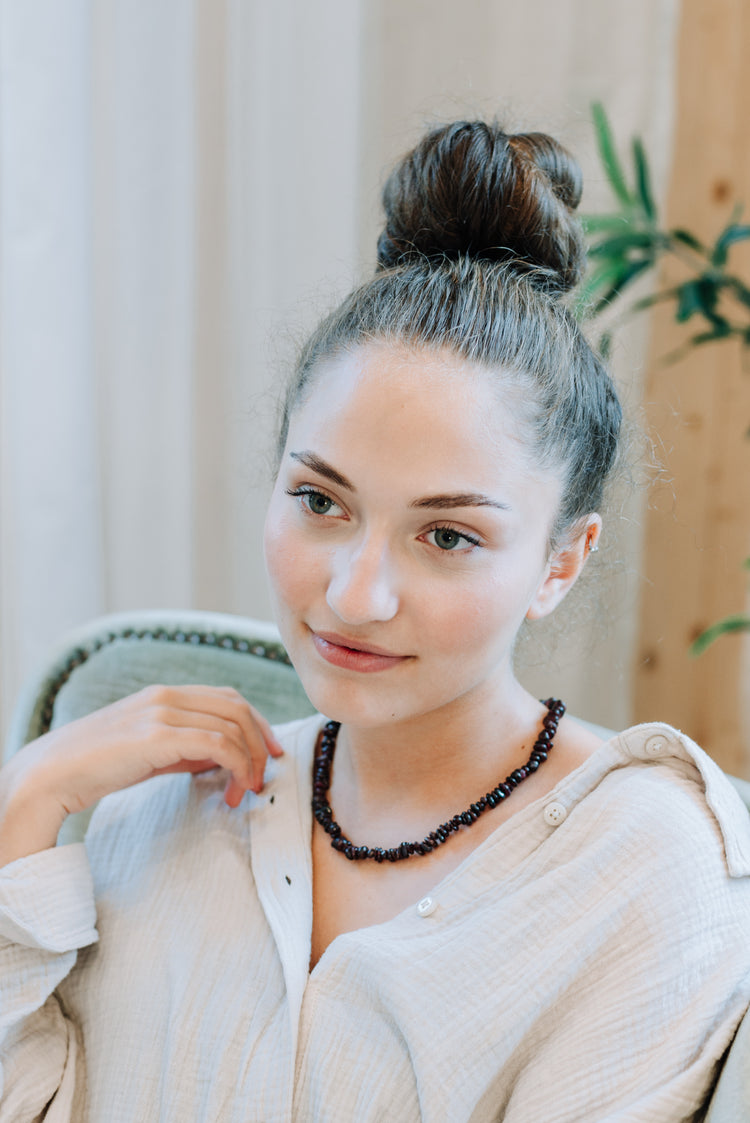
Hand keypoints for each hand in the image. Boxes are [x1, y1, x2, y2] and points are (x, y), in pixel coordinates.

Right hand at [0, 685, 282, 863]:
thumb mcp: (149, 750)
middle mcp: (167, 697)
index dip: (258, 724)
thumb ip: (185, 746)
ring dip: (249, 762)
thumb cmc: (97, 766)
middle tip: (263, 777)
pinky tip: (229, 791)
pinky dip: (236, 767)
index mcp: (165, 695)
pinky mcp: (158, 736)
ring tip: (243, 792)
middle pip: (238, 709)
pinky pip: (218, 744)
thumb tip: (222, 756)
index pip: (228, 698)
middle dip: (261, 743)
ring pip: (233, 727)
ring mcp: (162, 713)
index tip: (270, 753)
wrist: (52, 773)